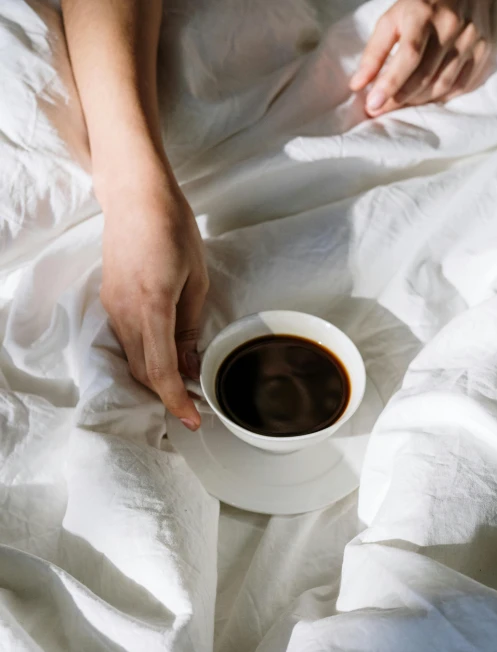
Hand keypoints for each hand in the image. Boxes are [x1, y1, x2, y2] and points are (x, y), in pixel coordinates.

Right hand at [100, 172, 207, 430]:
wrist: (135, 197)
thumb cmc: (174, 229)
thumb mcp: (196, 280)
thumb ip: (189, 327)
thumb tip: (189, 366)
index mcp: (153, 306)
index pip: (161, 369)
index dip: (176, 400)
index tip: (192, 419)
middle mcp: (126, 312)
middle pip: (143, 371)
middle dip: (167, 393)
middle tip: (194, 402)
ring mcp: (113, 307)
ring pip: (132, 359)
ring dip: (156, 376)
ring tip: (183, 380)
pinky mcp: (109, 301)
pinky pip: (126, 340)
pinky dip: (145, 356)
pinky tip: (164, 354)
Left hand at [350, 0, 493, 115]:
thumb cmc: (421, 5)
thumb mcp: (392, 19)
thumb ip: (374, 52)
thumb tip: (358, 85)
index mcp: (425, 15)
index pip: (408, 56)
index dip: (390, 83)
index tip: (372, 104)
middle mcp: (451, 27)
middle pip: (424, 76)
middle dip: (397, 99)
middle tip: (377, 109)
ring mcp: (471, 39)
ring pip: (441, 86)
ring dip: (416, 101)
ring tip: (397, 103)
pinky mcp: (483, 50)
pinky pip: (459, 86)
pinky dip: (439, 97)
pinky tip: (423, 97)